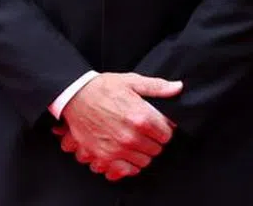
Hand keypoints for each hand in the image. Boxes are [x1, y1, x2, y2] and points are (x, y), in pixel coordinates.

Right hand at [52, 72, 181, 180]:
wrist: (75, 96)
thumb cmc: (102, 88)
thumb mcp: (131, 81)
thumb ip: (157, 87)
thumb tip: (177, 88)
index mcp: (141, 117)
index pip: (167, 134)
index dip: (163, 129)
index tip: (157, 126)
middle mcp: (131, 136)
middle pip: (156, 149)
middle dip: (153, 141)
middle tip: (145, 132)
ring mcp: (117, 149)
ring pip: (144, 161)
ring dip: (142, 153)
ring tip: (134, 141)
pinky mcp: (104, 157)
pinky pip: (126, 170)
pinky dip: (128, 164)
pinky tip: (125, 152)